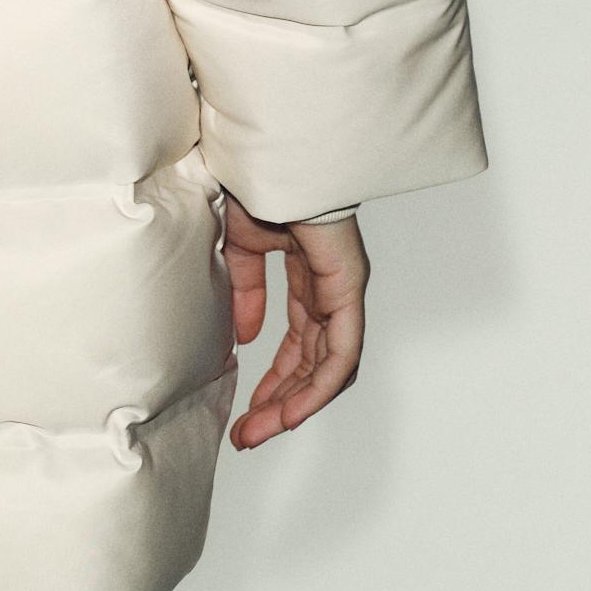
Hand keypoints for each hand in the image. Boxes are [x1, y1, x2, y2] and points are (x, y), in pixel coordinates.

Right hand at [222, 195, 366, 449]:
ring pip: (328, 366)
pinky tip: (292, 411)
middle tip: (248, 435)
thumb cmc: (256, 183)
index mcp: (308, 276)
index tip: (245, 412)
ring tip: (259, 433)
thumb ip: (247, 293)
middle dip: (278, 404)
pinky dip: (318, 386)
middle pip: (312, 363)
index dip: (274, 381)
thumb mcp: (242, 247)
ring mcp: (343, 290)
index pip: (298, 344)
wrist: (267, 155)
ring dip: (294, 405)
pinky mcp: (348, 288)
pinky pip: (341, 351)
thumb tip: (247, 337)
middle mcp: (331, 288)